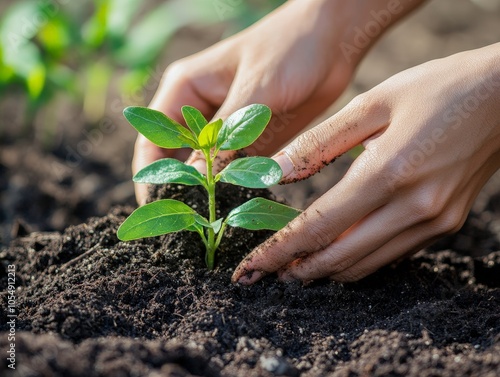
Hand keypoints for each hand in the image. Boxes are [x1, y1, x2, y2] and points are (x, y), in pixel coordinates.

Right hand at [133, 0, 422, 203]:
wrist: (333, 41)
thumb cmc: (290, 49)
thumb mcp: (255, 91)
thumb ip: (226, 135)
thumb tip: (198, 182)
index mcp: (185, 91)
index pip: (153, 141)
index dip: (151, 178)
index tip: (160, 211)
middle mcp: (200, 114)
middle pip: (177, 162)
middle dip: (180, 193)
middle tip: (188, 228)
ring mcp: (226, 130)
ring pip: (207, 171)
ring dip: (210, 195)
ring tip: (212, 225)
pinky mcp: (252, 141)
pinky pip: (236, 171)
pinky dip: (236, 190)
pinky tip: (239, 210)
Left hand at [232, 43, 499, 284]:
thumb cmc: (434, 90)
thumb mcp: (371, 104)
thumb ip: (319, 142)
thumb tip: (274, 172)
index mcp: (388, 173)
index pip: (319, 226)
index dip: (280, 251)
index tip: (251, 268)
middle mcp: (412, 207)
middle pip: (340, 257)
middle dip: (298, 269)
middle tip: (268, 274)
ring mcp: (432, 222)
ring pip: (366, 264)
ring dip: (327, 270)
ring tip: (296, 268)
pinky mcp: (444, 225)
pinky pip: (390, 255)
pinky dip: (358, 260)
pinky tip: (338, 253)